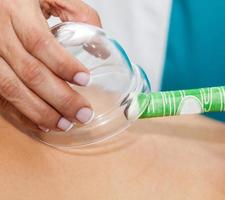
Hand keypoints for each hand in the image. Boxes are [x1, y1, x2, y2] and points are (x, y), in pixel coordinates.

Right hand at [0, 0, 100, 131]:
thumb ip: (78, 15)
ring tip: (65, 124)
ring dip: (40, 111)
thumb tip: (101, 50)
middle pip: (30, 72)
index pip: (40, 43)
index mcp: (15, 10)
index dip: (63, 65)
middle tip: (83, 113)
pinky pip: (0, 96)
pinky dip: (20, 113)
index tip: (85, 80)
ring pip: (11, 88)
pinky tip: (41, 122)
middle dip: (59, 97)